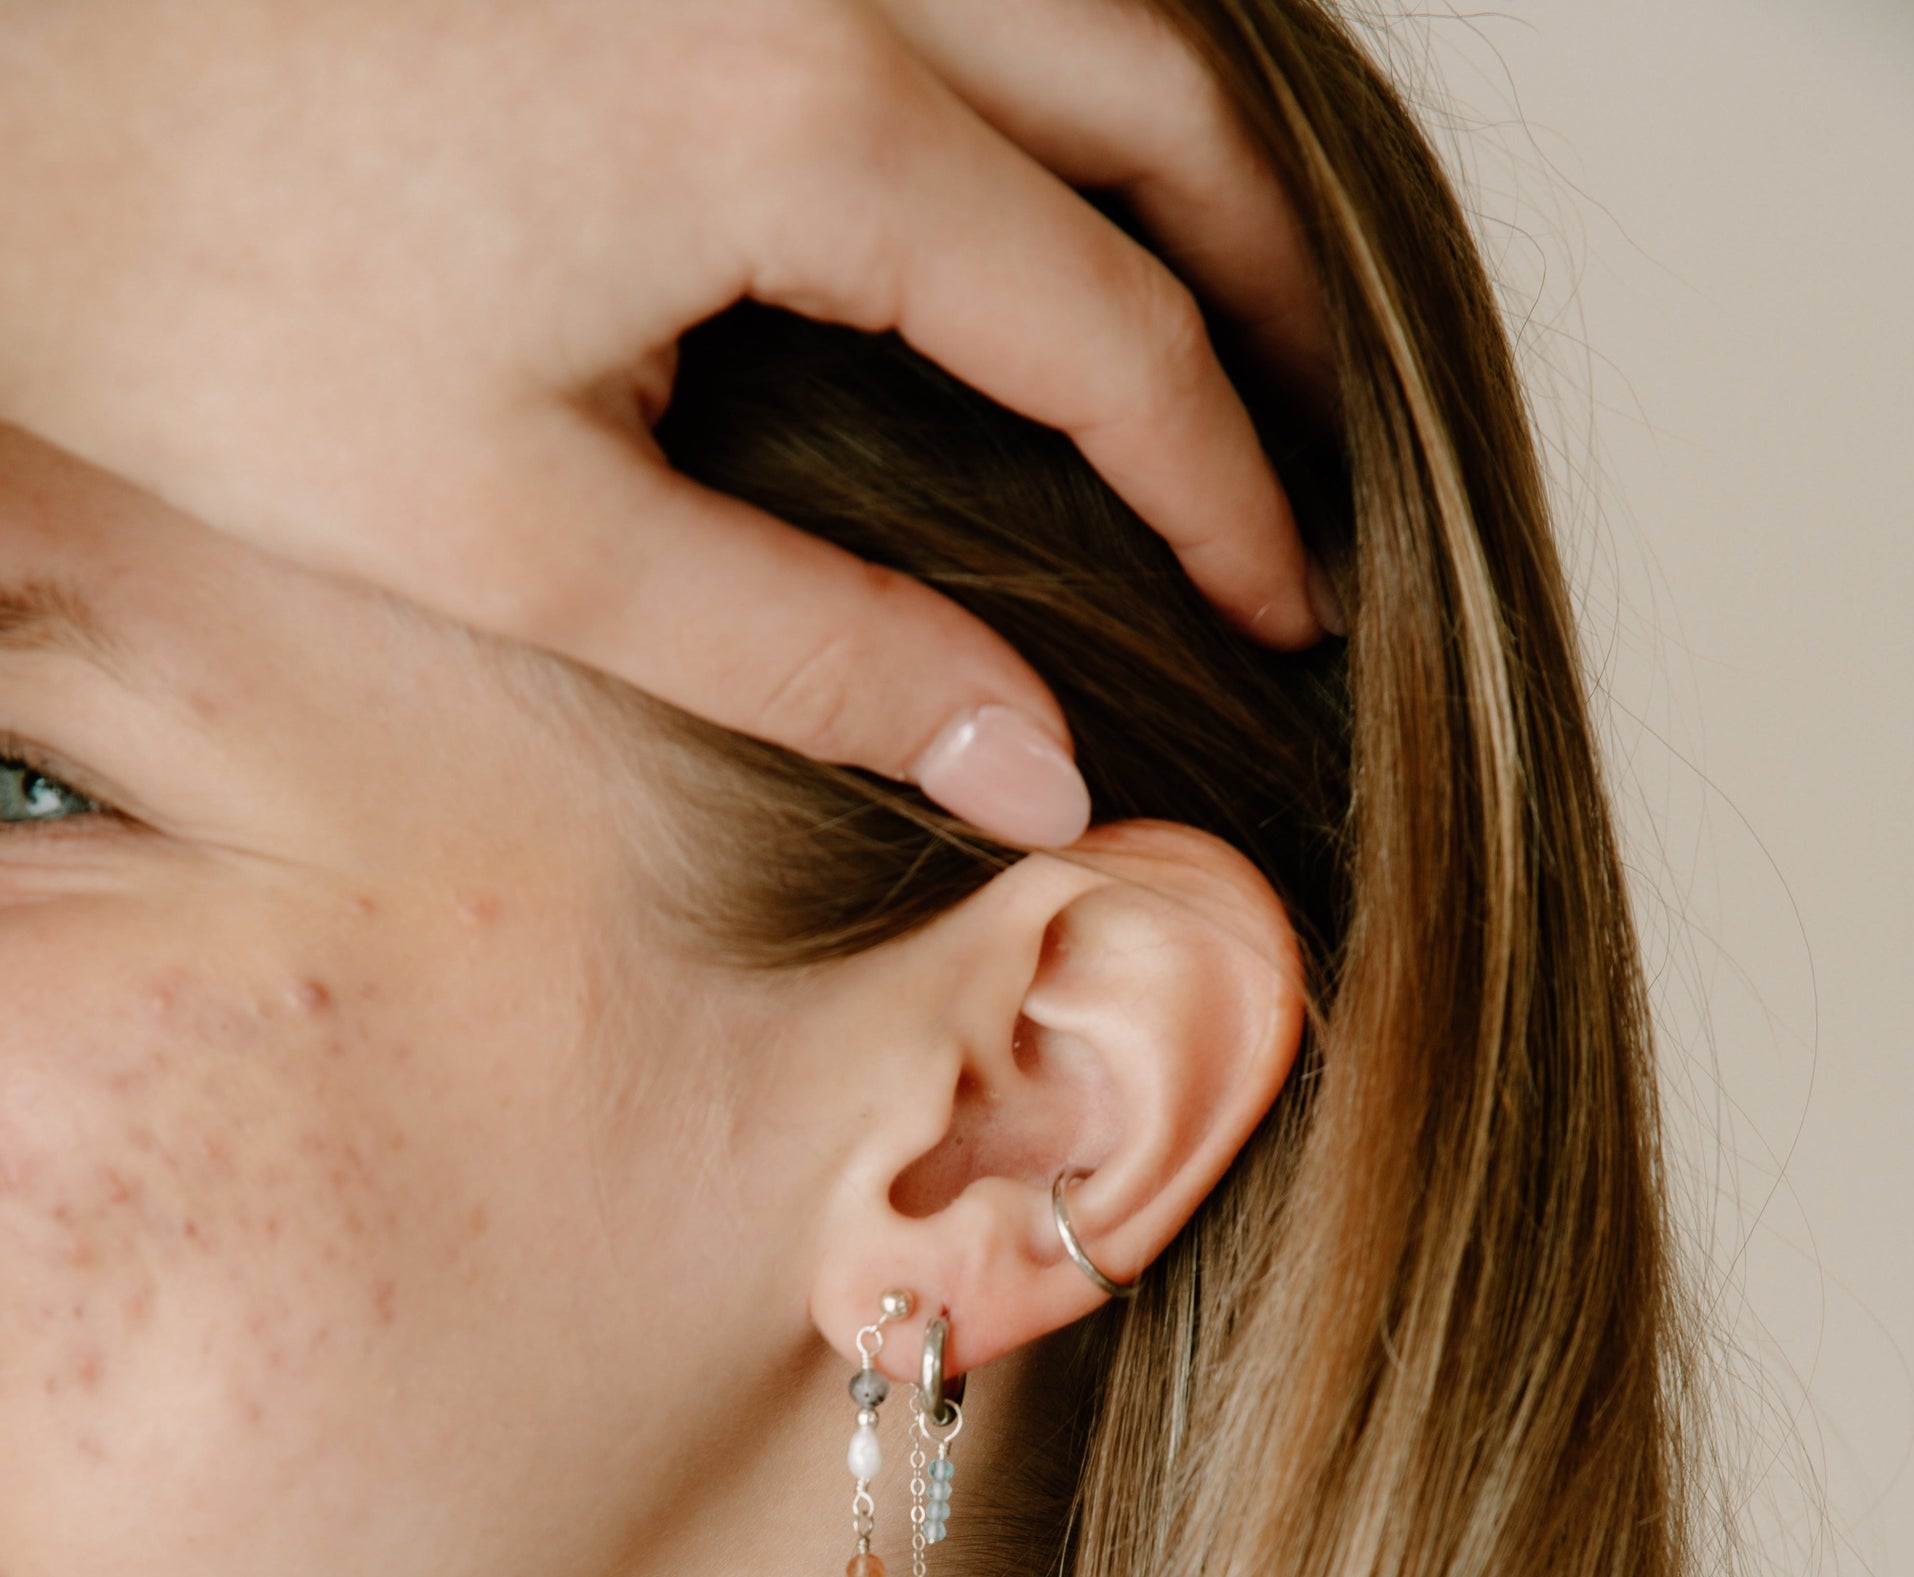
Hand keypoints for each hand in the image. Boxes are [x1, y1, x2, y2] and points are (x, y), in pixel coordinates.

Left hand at [0, 0, 1336, 846]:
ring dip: (1174, 150)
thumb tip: (1043, 768)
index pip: (1113, 326)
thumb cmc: (204, 310)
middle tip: (1309, 454)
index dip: (1228, 484)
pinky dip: (1041, 65)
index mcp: (800, 123)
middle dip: (1266, 290)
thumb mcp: (532, 535)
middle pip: (1164, 103)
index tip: (1292, 604)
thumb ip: (819, 651)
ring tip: (1213, 323)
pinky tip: (1022, 178)